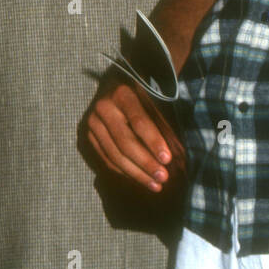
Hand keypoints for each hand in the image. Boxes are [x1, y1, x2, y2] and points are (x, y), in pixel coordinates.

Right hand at [83, 78, 185, 192]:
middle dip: (146, 163)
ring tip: (156, 184)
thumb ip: (163, 114)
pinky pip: (107, 160)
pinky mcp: (90, 136)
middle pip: (125, 142)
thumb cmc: (144, 91)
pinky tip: (141, 180)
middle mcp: (104, 107)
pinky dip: (125, 172)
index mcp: (122, 93)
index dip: (154, 142)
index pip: (139, 122)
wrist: (116, 84)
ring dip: (137, 173)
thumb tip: (179, 146)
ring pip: (115, 155)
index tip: (167, 159)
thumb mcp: (154, 94)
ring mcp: (94, 123)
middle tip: (164, 177)